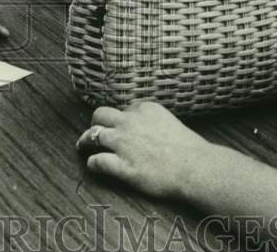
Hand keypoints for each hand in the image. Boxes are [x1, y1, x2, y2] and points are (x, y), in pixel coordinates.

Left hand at [76, 101, 213, 201]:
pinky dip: (93, 163)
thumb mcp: (169, 122)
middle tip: (94, 131)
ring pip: (92, 135)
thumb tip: (146, 127)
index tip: (120, 126)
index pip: (123, 109)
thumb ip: (153, 121)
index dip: (120, 118)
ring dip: (84, 140)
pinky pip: (97, 161)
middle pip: (100, 114)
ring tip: (81, 145)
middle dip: (96, 122)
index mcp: (143, 108)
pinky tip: (94, 165)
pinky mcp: (121, 166)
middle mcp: (129, 122)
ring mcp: (123, 143)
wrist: (195, 167)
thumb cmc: (189, 148)